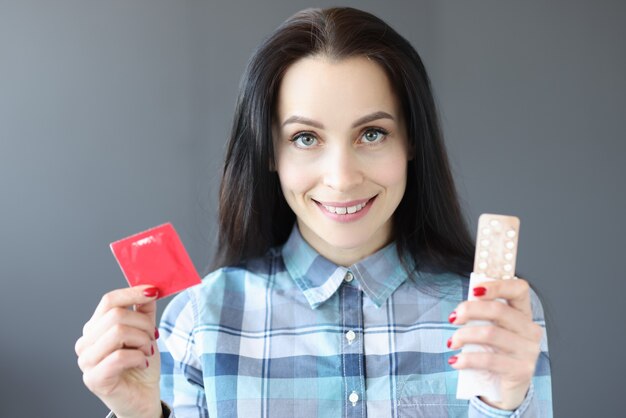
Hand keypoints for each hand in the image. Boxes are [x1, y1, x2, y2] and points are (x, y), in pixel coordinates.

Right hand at [75, 285, 162, 417]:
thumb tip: (149, 288)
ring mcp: (86, 361)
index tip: (153, 291)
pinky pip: (119, 357)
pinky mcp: (94, 379)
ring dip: (142, 340)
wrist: (143, 397)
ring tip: (146, 351)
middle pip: (116, 315)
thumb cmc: (141, 365)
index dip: (132, 293)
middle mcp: (86, 342)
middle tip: (152, 338)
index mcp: (95, 327)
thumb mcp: (145, 332)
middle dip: (143, 324)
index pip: (109, 300)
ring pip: (118, 333)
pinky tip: (142, 362)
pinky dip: (138, 357)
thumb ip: (144, 310)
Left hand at [447, 278, 542, 409]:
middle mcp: (530, 330)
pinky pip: (489, 360)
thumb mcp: (490, 331)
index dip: (497, 285)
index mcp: (523, 314)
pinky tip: (455, 361)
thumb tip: (462, 307)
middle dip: (470, 310)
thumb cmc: (494, 353)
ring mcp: (529, 351)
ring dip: (463, 336)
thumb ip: (483, 316)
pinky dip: (466, 359)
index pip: (519, 289)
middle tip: (453, 318)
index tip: (474, 290)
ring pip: (490, 334)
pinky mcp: (522, 370)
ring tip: (452, 342)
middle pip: (498, 310)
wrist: (504, 388)